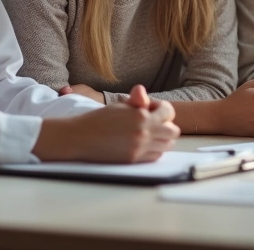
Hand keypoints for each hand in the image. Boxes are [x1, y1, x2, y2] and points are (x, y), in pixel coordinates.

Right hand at [35, 85, 179, 162]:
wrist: (80, 138)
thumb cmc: (98, 119)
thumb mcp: (119, 105)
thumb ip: (137, 101)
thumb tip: (143, 93)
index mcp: (141, 116)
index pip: (168, 112)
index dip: (162, 109)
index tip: (151, 108)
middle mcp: (143, 133)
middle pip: (173, 132)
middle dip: (166, 125)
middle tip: (154, 122)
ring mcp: (139, 148)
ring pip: (166, 146)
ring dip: (162, 139)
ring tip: (148, 133)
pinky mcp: (133, 160)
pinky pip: (155, 156)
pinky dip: (154, 150)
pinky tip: (143, 144)